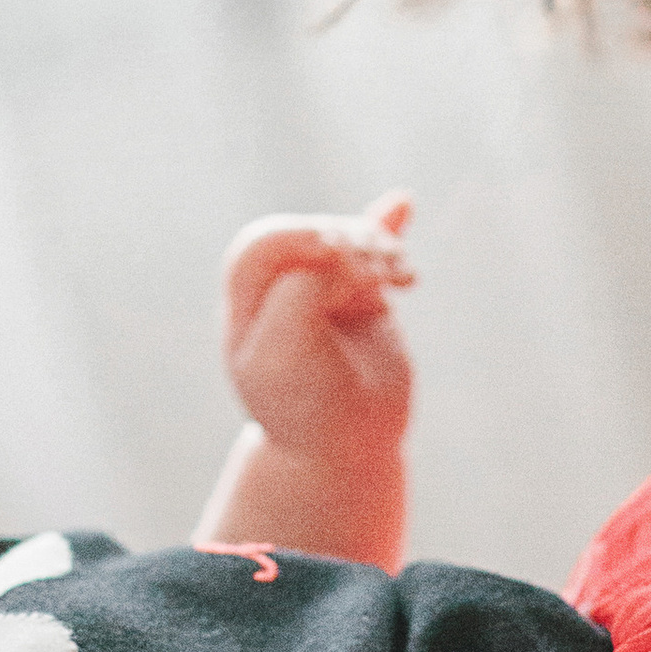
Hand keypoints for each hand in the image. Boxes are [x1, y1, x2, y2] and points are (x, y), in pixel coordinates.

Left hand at [222, 189, 414, 461]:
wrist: (346, 448)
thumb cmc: (304, 403)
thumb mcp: (284, 351)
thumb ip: (301, 290)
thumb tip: (343, 249)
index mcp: (245, 300)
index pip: (263, 244)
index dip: (298, 236)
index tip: (335, 253)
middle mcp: (282, 287)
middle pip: (312, 235)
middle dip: (349, 243)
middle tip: (381, 271)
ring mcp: (325, 288)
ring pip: (350, 240)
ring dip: (379, 246)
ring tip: (405, 274)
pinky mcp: (365, 296)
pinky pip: (374, 250)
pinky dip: (387, 227)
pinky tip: (404, 204)